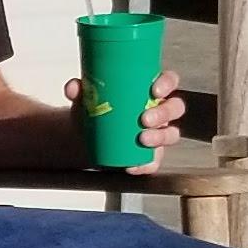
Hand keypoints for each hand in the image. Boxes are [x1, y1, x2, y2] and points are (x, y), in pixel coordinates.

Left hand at [63, 68, 186, 166]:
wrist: (88, 139)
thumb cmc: (96, 111)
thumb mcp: (87, 99)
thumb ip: (80, 91)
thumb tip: (73, 87)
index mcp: (150, 90)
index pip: (169, 81)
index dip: (167, 84)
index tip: (154, 89)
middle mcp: (159, 111)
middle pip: (175, 108)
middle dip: (164, 113)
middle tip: (144, 119)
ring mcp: (158, 133)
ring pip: (171, 134)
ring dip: (160, 137)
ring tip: (142, 139)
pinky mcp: (151, 155)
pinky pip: (155, 161)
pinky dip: (146, 164)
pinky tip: (134, 166)